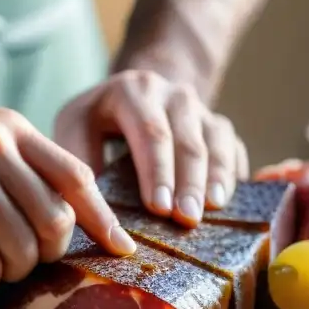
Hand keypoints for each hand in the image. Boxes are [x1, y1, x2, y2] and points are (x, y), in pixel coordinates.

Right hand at [0, 108, 136, 294]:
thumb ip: (33, 173)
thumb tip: (86, 227)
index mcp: (16, 131)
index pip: (76, 178)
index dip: (103, 220)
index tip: (121, 249)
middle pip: (53, 225)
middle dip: (42, 255)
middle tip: (15, 257)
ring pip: (20, 253)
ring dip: (7, 271)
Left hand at [54, 70, 249, 226]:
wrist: (132, 96)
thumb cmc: (95, 121)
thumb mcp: (74, 128)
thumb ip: (80, 159)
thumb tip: (92, 204)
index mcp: (134, 90)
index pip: (151, 131)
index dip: (158, 171)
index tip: (159, 208)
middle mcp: (174, 94)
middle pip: (188, 140)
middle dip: (189, 182)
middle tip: (187, 218)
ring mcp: (201, 110)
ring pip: (217, 141)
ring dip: (217, 178)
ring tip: (213, 209)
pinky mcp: (218, 127)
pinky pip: (233, 149)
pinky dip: (232, 175)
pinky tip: (226, 202)